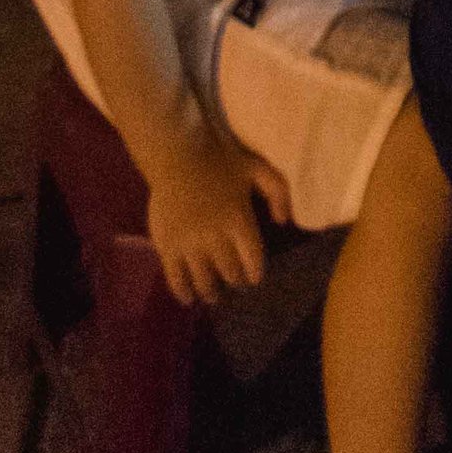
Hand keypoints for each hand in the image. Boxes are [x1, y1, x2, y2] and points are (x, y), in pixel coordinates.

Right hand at [146, 130, 288, 304]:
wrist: (179, 154)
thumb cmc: (220, 159)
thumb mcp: (258, 168)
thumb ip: (278, 192)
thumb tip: (283, 222)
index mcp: (239, 220)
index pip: (252, 258)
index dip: (254, 272)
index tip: (254, 279)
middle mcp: (215, 237)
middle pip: (228, 271)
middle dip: (233, 280)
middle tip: (234, 283)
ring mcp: (189, 244)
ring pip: (203, 279)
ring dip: (211, 291)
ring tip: (213, 296)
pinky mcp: (167, 246)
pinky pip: (175, 278)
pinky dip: (182, 292)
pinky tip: (188, 299)